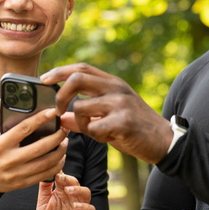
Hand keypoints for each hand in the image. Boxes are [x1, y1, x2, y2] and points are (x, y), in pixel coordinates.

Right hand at [0, 100, 67, 192]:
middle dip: (57, 136)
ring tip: (65, 141)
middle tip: (64, 128)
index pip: (24, 129)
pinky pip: (46, 174)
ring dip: (60, 151)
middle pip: (40, 147)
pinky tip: (61, 156)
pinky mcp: (24, 183)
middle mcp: (10, 160)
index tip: (53, 111)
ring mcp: (18, 173)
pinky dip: (57, 165)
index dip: (41, 119)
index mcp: (1, 145)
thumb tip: (1, 100)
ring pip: (46, 162)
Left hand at [34, 173, 95, 209]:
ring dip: (78, 190)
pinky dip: (85, 206)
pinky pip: (90, 209)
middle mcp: (72, 197)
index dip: (61, 173)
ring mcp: (80, 207)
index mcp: (61, 192)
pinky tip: (76, 206)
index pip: (64, 178)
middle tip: (61, 178)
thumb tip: (45, 172)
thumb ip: (44, 189)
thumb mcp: (42, 204)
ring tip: (68, 191)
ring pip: (86, 192)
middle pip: (75, 183)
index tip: (55, 169)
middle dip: (69, 179)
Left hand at [41, 63, 173, 163]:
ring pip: (80, 108)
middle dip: (60, 95)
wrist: (164, 141)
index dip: (60, 71)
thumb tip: (61, 118)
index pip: (82, 68)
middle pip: (77, 78)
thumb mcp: (111, 116)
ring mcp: (120, 104)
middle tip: (58, 110)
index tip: (44, 79)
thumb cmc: (135, 128)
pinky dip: (94, 136)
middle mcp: (116, 89)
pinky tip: (107, 137)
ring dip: (80, 123)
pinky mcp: (123, 122)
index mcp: (113, 83)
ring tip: (94, 130)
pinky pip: (93, 128)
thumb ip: (85, 116)